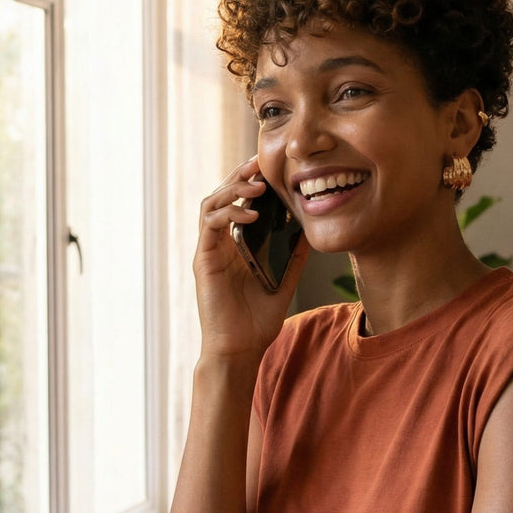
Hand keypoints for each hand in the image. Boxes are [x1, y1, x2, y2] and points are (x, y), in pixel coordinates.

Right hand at [193, 156, 307, 359]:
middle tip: (260, 164)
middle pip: (222, 196)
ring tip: (258, 186)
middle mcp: (220, 243)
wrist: (241, 348)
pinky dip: (229, 214)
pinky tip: (251, 215)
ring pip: (211, 204)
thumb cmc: (258, 319)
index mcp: (237, 245)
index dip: (251, 182)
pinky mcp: (203, 260)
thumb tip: (309, 230)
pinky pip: (210, 226)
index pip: (239, 203)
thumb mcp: (285, 280)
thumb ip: (293, 255)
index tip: (271, 167)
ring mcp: (209, 250)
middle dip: (240, 177)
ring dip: (233, 190)